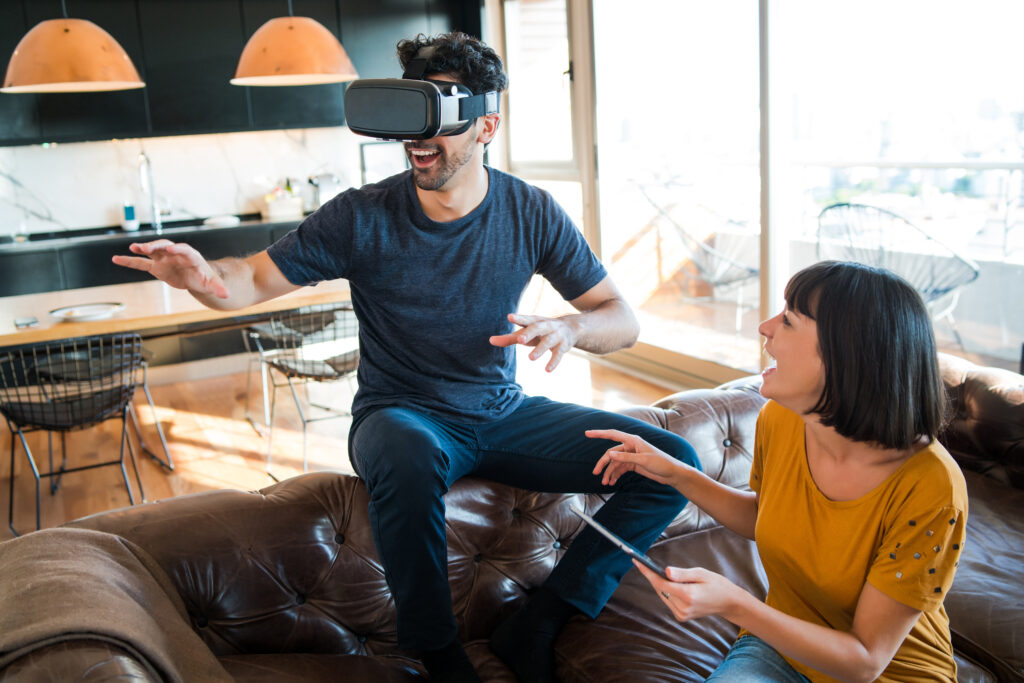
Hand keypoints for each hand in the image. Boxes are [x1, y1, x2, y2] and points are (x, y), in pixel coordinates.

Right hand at [112, 240, 228, 298]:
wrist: (198, 278)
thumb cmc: (206, 279)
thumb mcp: (213, 284)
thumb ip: (218, 288)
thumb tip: (226, 295)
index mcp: (191, 257)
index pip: (185, 250)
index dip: (178, 249)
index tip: (170, 248)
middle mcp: (176, 255)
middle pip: (165, 246)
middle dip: (157, 246)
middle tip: (146, 247)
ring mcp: (165, 259)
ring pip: (152, 252)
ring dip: (143, 249)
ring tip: (132, 248)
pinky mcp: (157, 267)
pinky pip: (141, 264)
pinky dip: (129, 261)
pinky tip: (116, 259)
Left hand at [488, 313, 578, 371]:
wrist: (571, 328)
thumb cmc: (541, 331)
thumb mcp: (526, 333)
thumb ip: (509, 338)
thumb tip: (490, 340)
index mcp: (534, 321)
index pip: (525, 320)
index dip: (518, 318)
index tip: (509, 317)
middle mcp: (546, 326)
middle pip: (537, 328)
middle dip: (529, 333)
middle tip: (519, 340)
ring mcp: (556, 335)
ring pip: (548, 341)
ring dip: (540, 349)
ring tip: (530, 358)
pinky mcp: (563, 346)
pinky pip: (558, 354)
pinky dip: (554, 362)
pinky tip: (547, 370)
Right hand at [586, 428, 683, 486]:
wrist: (672, 474)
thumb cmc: (661, 463)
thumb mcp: (643, 460)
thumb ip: (626, 457)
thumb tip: (610, 454)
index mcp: (633, 440)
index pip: (612, 434)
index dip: (599, 433)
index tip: (587, 433)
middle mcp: (630, 447)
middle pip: (611, 453)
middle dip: (603, 463)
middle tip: (596, 473)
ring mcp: (631, 456)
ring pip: (615, 462)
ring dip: (609, 472)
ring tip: (605, 482)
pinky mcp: (633, 464)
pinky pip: (620, 468)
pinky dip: (615, 475)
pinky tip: (612, 482)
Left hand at [634, 560, 743, 622]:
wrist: (728, 602)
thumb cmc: (716, 584)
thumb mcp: (701, 573)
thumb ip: (682, 573)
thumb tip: (665, 571)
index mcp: (688, 595)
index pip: (661, 583)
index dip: (647, 572)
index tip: (637, 562)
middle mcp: (683, 607)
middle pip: (660, 589)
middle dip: (653, 576)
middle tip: (645, 563)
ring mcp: (682, 614)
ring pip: (663, 595)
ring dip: (661, 584)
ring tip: (667, 575)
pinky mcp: (681, 617)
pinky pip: (668, 601)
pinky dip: (667, 591)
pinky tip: (674, 586)